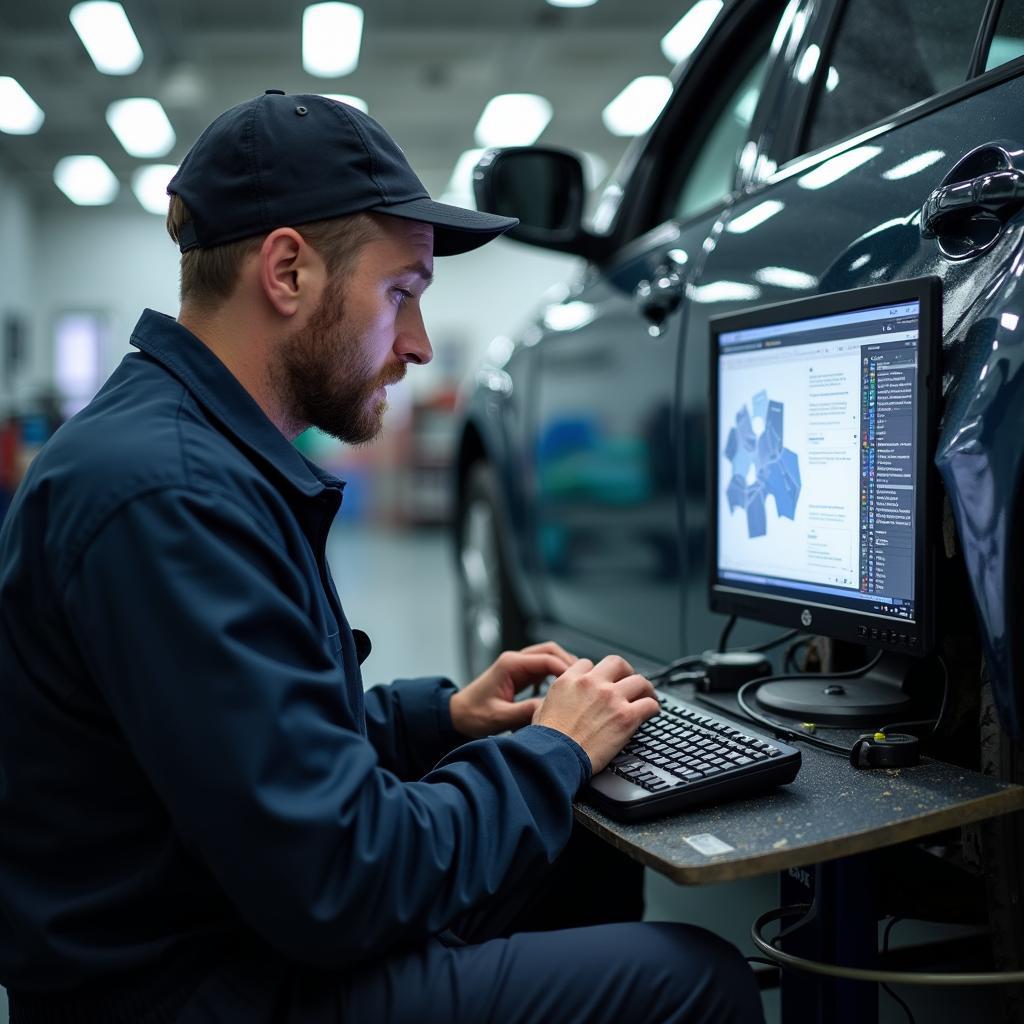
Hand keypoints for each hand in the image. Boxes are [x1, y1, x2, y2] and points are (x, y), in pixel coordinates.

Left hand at [449, 642, 576, 738]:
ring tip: (576, 687)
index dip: (566, 670)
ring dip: (564, 668)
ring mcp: (519, 666)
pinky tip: (561, 691)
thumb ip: (525, 712)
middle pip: (551, 651)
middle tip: (583, 682)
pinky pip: (544, 668)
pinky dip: (556, 675)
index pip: (547, 659)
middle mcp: (515, 660)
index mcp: (510, 665)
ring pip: (549, 657)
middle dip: (569, 663)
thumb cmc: (473, 715)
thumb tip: (551, 709)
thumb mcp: (500, 717)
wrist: (458, 715)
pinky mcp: (521, 674)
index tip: (580, 685)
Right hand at [533, 655, 658, 773]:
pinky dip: (653, 707)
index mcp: (570, 680)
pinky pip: (649, 704)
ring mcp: (611, 698)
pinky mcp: (626, 717)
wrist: (555, 757)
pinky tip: (652, 712)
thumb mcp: (541, 708)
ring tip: (647, 696)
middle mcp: (592, 684)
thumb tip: (558, 701)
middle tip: (628, 682)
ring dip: (645, 689)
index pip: (588, 664)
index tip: (602, 682)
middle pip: (617, 663)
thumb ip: (555, 698)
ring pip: (639, 681)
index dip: (597, 673)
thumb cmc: (546, 740)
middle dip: (625, 672)